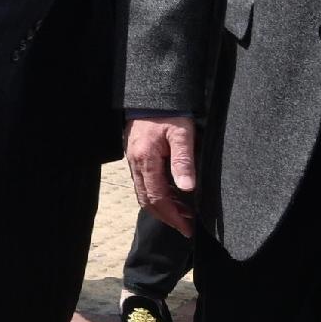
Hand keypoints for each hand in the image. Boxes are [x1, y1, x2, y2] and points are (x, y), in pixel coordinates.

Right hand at [126, 113, 198, 229]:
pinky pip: (143, 183)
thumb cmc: (170, 112)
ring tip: (183, 214)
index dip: (172, 215)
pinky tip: (172, 195)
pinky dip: (157, 194)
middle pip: (147, 200)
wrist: (151, 94)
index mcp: (146, 159)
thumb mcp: (182, 134)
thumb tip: (188, 189)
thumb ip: (183, 161)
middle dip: (166, 217)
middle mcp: (136, 163)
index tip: (187, 227)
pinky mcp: (135, 157)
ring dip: (162, 207)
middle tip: (185, 226)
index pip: (157, 197)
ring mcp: (133, 161)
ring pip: (144, 193)